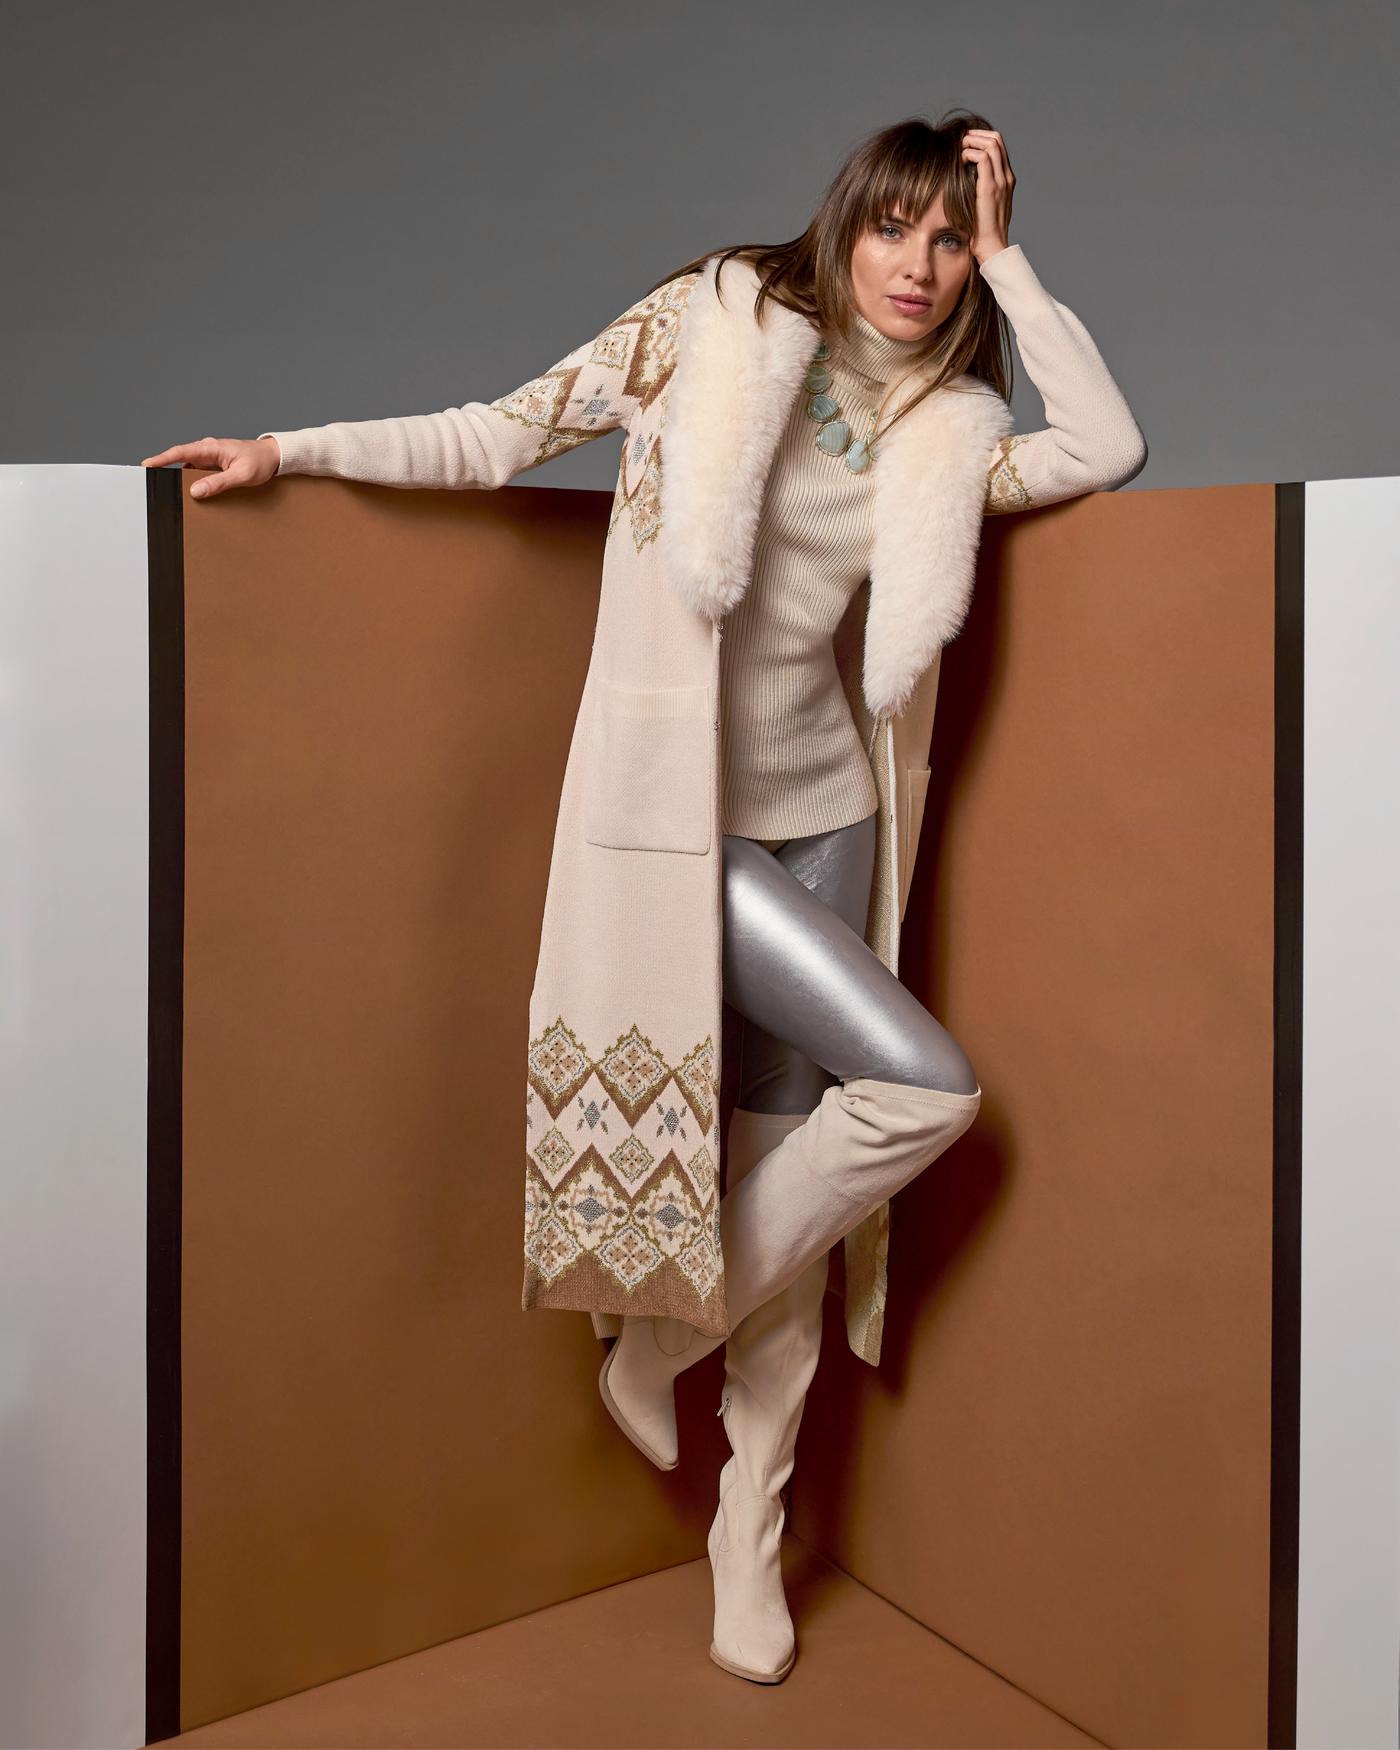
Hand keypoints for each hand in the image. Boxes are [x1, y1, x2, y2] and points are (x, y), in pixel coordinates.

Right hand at [141, 435, 280, 499]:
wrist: (272, 456)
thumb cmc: (259, 462)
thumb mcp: (241, 475)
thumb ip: (219, 483)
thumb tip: (196, 491)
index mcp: (211, 448)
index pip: (180, 452)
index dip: (161, 459)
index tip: (147, 465)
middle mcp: (206, 450)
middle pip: (180, 460)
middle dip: (166, 471)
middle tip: (155, 484)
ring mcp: (208, 457)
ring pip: (188, 468)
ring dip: (182, 480)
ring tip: (176, 494)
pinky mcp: (212, 465)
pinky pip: (197, 473)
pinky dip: (193, 482)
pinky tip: (195, 493)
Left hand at [961, 128, 1014, 264]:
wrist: (991, 246)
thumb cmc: (983, 230)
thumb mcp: (982, 205)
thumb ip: (978, 189)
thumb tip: (964, 178)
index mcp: (1006, 180)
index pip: (999, 146)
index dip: (982, 138)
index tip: (966, 142)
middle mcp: (1006, 177)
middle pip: (997, 139)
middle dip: (977, 134)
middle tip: (961, 140)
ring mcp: (1001, 181)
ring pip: (992, 144)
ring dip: (973, 141)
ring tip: (960, 149)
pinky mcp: (991, 188)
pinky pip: (983, 158)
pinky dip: (970, 154)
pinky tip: (961, 161)